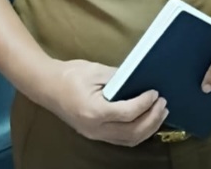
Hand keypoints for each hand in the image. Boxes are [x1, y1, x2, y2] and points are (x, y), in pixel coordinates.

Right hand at [47, 59, 168, 146]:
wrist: (47, 86)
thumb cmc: (70, 74)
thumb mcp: (95, 70)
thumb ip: (118, 77)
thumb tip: (138, 79)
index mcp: (94, 111)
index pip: (127, 113)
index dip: (144, 103)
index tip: (155, 92)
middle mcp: (95, 128)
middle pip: (131, 132)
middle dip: (152, 118)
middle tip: (163, 103)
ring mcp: (95, 134)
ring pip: (128, 140)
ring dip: (148, 128)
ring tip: (160, 112)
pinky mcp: (95, 134)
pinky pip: (121, 139)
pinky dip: (137, 132)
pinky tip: (145, 120)